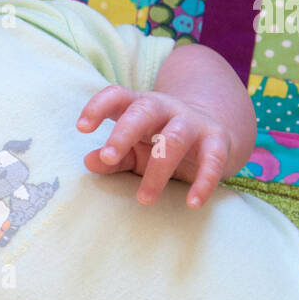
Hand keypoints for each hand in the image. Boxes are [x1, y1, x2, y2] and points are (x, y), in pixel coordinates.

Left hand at [76, 85, 233, 207]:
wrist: (212, 136)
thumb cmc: (160, 145)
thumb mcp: (134, 151)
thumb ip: (113, 159)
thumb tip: (89, 162)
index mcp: (139, 106)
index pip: (116, 96)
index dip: (98, 107)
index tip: (82, 128)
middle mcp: (166, 108)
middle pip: (143, 111)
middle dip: (124, 132)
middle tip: (107, 157)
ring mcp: (193, 122)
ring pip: (175, 138)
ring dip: (158, 170)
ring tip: (144, 199)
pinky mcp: (217, 140)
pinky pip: (213, 159)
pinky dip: (204, 181)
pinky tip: (192, 203)